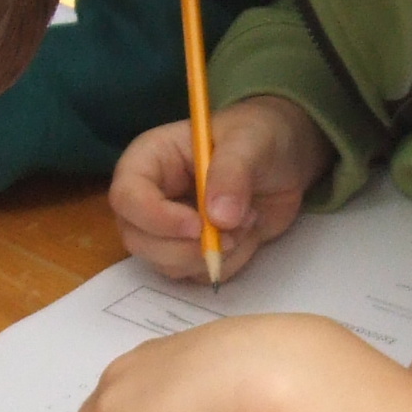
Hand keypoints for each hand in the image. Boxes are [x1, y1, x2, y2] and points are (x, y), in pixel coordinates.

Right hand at [109, 95, 329, 281]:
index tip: (198, 226)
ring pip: (167, 264)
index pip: (127, 197)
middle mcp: (151, 198)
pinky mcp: (193, 251)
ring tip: (248, 220)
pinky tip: (248, 234)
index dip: (156, 218)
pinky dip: (229, 263)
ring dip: (214, 254)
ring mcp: (169, 229)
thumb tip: (219, 218)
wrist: (283, 161)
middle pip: (138, 240)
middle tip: (232, 234)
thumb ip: (232, 172)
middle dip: (185, 248)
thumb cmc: (258, 136)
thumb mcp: (250, 141)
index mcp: (150, 160)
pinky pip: (199, 275)